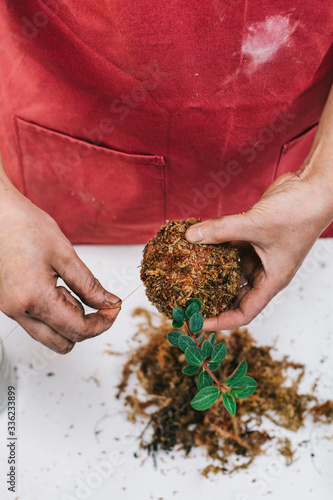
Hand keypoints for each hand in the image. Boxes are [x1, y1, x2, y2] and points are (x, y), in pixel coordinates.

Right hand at [0, 186, 120, 353]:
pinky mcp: (8, 304)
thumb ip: (89, 285)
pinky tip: (55, 288)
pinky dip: (53, 313)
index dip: (103, 323)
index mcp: (34, 299)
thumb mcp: (65, 254)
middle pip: (63, 343)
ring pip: (49, 336)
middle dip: (86, 327)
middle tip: (100, 304)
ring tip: (68, 287)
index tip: (114, 309)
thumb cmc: (24, 226)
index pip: (78, 330)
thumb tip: (108, 303)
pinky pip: (37, 322)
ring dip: (68, 320)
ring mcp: (10, 309)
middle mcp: (18, 310)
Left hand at [186, 169, 332, 329]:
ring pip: (230, 269)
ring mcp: (258, 253)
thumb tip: (191, 236)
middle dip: (212, 298)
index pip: (244, 313)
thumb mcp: (256, 224)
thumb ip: (221, 230)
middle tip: (186, 298)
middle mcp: (264, 271)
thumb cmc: (299, 213)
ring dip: (210, 270)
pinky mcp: (253, 236)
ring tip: (186, 273)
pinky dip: (214, 245)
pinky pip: (230, 247)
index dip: (220, 321)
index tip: (197, 322)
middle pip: (234, 294)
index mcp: (272, 280)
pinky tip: (197, 243)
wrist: (312, 187)